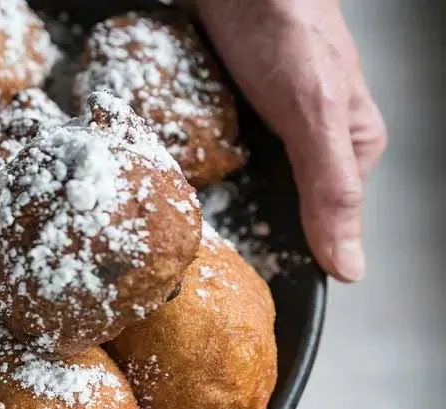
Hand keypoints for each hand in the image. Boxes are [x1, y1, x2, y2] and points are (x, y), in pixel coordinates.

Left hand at [195, 0, 386, 281]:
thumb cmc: (284, 27)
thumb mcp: (315, 115)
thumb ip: (331, 190)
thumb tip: (350, 266)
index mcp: (349, 149)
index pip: (318, 223)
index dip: (278, 245)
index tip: (242, 264)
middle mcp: (311, 138)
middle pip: (273, 199)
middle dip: (238, 211)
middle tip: (199, 224)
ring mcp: (269, 120)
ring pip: (237, 175)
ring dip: (209, 185)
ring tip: (179, 197)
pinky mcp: (232, 104)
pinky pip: (209, 145)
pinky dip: (191, 153)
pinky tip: (174, 160)